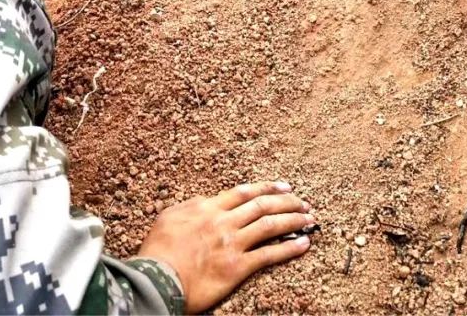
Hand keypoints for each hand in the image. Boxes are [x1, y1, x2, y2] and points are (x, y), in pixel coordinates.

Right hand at [137, 181, 315, 313]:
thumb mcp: (169, 217)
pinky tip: (304, 244)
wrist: (157, 278)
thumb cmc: (158, 251)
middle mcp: (223, 222)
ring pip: (270, 225)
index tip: (283, 186)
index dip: (266, 188)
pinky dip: (289, 248)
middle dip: (287, 202)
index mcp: (207, 208)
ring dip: (293, 220)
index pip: (243, 193)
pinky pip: (269, 255)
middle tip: (303, 202)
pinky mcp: (237, 267)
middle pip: (262, 206)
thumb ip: (190, 207)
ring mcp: (232, 244)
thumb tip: (205, 201)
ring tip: (309, 219)